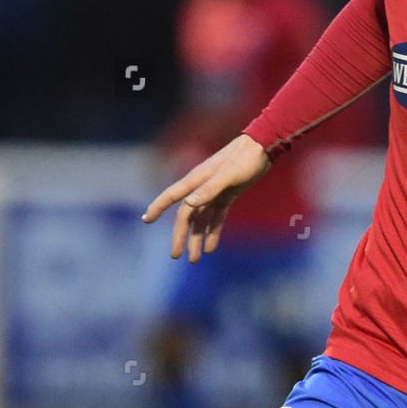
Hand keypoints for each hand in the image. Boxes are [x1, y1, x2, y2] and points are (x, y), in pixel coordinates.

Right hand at [142, 134, 270, 261]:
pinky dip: (213, 232)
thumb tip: (189, 204)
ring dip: (197, 238)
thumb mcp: (228, 175)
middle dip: (180, 236)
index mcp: (197, 181)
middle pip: (186, 216)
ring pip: (201, 220)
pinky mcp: (226, 196)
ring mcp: (213, 192)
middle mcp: (201, 188)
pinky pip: (216, 217)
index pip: (172, 197)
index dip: (158, 207)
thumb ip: (209, 189)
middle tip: (176, 256)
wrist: (261, 148)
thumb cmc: (244, 159)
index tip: (146, 220)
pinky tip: (210, 247)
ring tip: (195, 259)